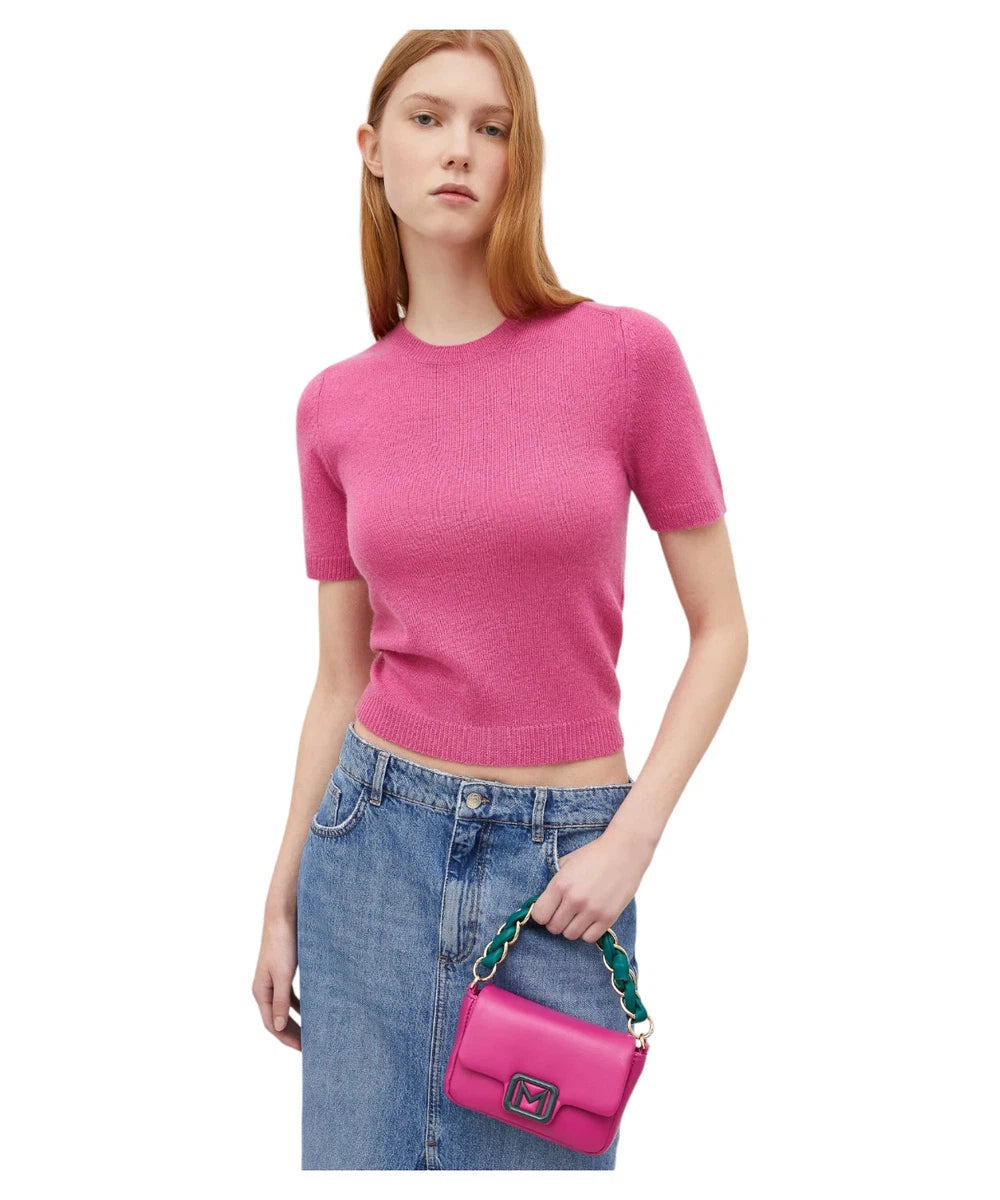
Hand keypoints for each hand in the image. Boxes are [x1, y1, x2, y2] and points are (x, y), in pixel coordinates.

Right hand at [252, 912, 300, 1048]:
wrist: (284, 915)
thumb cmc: (282, 943)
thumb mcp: (282, 975)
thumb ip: (281, 1002)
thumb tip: (279, 1028)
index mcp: (261, 991)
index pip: (272, 1024)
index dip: (286, 1038)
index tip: (303, 1049)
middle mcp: (265, 988)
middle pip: (277, 1019)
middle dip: (291, 1033)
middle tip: (309, 1047)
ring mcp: (274, 980)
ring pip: (285, 1008)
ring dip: (296, 1021)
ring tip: (311, 1033)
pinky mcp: (284, 971)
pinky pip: (291, 995)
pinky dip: (300, 1005)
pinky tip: (312, 1010)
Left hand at [530, 824, 653, 942]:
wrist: (624, 851)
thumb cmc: (594, 855)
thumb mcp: (567, 862)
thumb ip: (553, 884)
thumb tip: (544, 902)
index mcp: (560, 884)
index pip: (539, 915)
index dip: (542, 914)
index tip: (549, 909)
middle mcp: (574, 900)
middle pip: (553, 928)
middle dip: (556, 921)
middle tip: (564, 911)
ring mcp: (592, 911)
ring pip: (570, 935)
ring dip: (571, 927)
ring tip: (578, 915)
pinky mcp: (608, 918)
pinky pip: (589, 938)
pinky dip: (587, 931)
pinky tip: (590, 919)